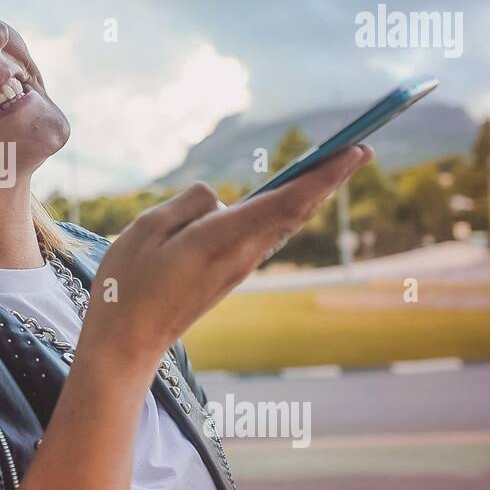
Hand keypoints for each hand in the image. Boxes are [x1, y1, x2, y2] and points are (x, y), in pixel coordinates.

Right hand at [75, 144, 373, 384]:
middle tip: (361, 148)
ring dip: (309, 193)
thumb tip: (221, 199)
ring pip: (283, 223)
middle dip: (329, 179)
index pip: (287, 201)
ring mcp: (238, 268)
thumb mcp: (147, 228)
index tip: (354, 150)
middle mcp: (241, 255)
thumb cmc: (129, 285)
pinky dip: (285, 210)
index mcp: (222, 239)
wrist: (128, 341)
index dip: (323, 174)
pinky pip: (265, 234)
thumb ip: (189, 204)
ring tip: (331, 164)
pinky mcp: (229, 275)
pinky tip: (288, 198)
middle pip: (296, 211)